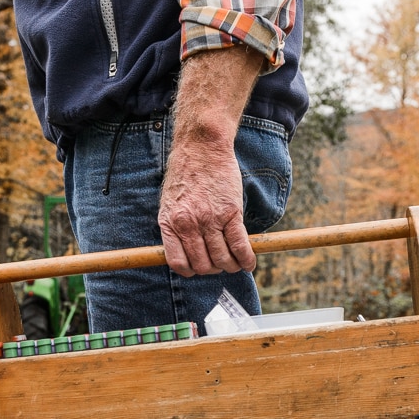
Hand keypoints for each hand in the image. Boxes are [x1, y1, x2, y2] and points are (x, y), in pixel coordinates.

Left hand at [158, 136, 254, 276]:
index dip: (191, 270)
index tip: (200, 267)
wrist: (201, 148)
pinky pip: (240, 246)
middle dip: (214, 269)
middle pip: (203, 265)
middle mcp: (189, 225)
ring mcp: (210, 220)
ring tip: (235, 262)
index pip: (179, 263)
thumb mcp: (170, 203)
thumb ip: (175, 227)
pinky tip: (249, 262)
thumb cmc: (186, 174)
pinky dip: (247, 259)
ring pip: (222, 259)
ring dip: (231, 266)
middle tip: (220, 262)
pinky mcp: (231, 213)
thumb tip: (183, 252)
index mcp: (171, 224)